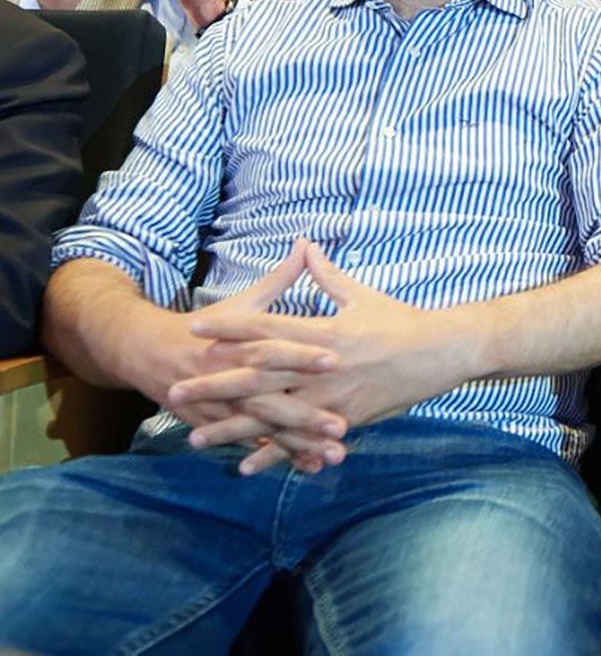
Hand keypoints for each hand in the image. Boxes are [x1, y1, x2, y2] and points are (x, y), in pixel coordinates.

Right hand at [139, 243, 346, 474]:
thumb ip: (280, 278)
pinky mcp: (220, 425)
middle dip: (306, 416)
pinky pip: (252, 443)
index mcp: (242, 346)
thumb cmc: (207, 326)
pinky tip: (307, 467)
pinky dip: (278, 456)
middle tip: (341, 426)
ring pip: (265, 429)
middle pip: (272, 399)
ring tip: (332, 455)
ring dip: (298, 445)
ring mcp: (226, 407)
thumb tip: (307, 243)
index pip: (277, 349)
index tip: (336, 360)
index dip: (304, 354)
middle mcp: (233, 380)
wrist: (150, 355)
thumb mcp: (241, 303)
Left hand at [180, 243, 472, 473]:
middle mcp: (320, 366)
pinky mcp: (343, 419)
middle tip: (175, 392)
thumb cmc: (400, 321)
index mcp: (322, 331)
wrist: (439, 354)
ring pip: (273, 414)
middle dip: (214, 385)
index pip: (266, 327)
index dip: (229, 326)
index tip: (195, 327)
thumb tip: (306, 245)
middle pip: (257, 376)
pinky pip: (302, 439)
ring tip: (195, 439)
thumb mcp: (362, 295)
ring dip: (233, 427)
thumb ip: (327, 275)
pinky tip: (246, 465)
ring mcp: (330, 396)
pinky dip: (275, 453)